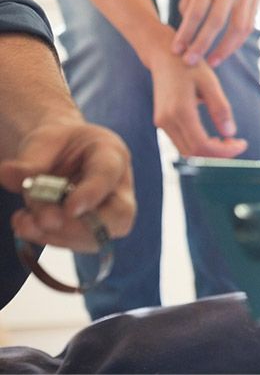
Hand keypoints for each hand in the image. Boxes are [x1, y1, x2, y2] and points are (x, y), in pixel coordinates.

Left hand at [0, 120, 134, 252]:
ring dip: (57, 236)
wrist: (58, 155)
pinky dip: (47, 238)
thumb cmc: (56, 144)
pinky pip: (75, 244)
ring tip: (25, 222)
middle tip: (47, 222)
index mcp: (110, 153)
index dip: (92, 193)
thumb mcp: (42, 142)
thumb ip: (30, 160)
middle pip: (120, 217)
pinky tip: (25, 226)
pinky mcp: (90, 231)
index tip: (70, 210)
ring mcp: (107, 212)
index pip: (108, 174)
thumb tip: (7, 174)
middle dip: (82, 227)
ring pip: (96, 238)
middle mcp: (117, 187)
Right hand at [144, 26, 247, 157]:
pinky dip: (199, 145)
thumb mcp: (210, 82)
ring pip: (186, 151)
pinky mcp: (162, 122)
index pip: (201, 145)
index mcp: (180, 110)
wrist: (164, 56)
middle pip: (193, 153)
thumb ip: (220, 108)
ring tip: (229, 141)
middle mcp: (167, 120)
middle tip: (238, 144)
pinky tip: (215, 138)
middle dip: (218, 154)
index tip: (242, 145)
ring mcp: (162, 123)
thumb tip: (230, 133)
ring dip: (208, 152)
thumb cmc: (190, 66)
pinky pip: (181, 142)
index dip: (223, 151)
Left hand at [173, 0, 259, 66]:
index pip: (197, 12)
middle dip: (202, 45)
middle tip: (189, 62)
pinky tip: (226, 50)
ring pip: (237, 28)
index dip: (186, 33)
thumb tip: (186, 25)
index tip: (176, 49)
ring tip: (212, 62)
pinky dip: (237, 40)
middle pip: (216, 22)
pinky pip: (247, 25)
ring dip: (225, 48)